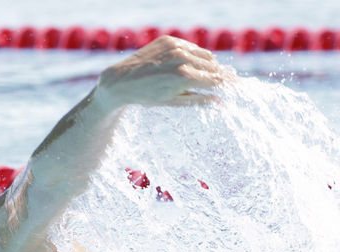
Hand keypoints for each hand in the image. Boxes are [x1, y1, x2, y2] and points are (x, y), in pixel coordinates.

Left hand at [96, 36, 229, 107]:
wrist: (120, 81)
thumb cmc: (146, 96)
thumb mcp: (173, 102)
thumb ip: (199, 100)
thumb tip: (221, 103)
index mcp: (184, 77)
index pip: (217, 79)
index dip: (230, 84)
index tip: (240, 87)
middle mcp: (182, 59)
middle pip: (214, 67)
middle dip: (222, 76)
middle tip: (229, 83)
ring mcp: (175, 47)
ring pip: (205, 55)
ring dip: (211, 65)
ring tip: (211, 75)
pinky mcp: (168, 40)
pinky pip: (191, 47)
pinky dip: (196, 56)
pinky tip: (194, 65)